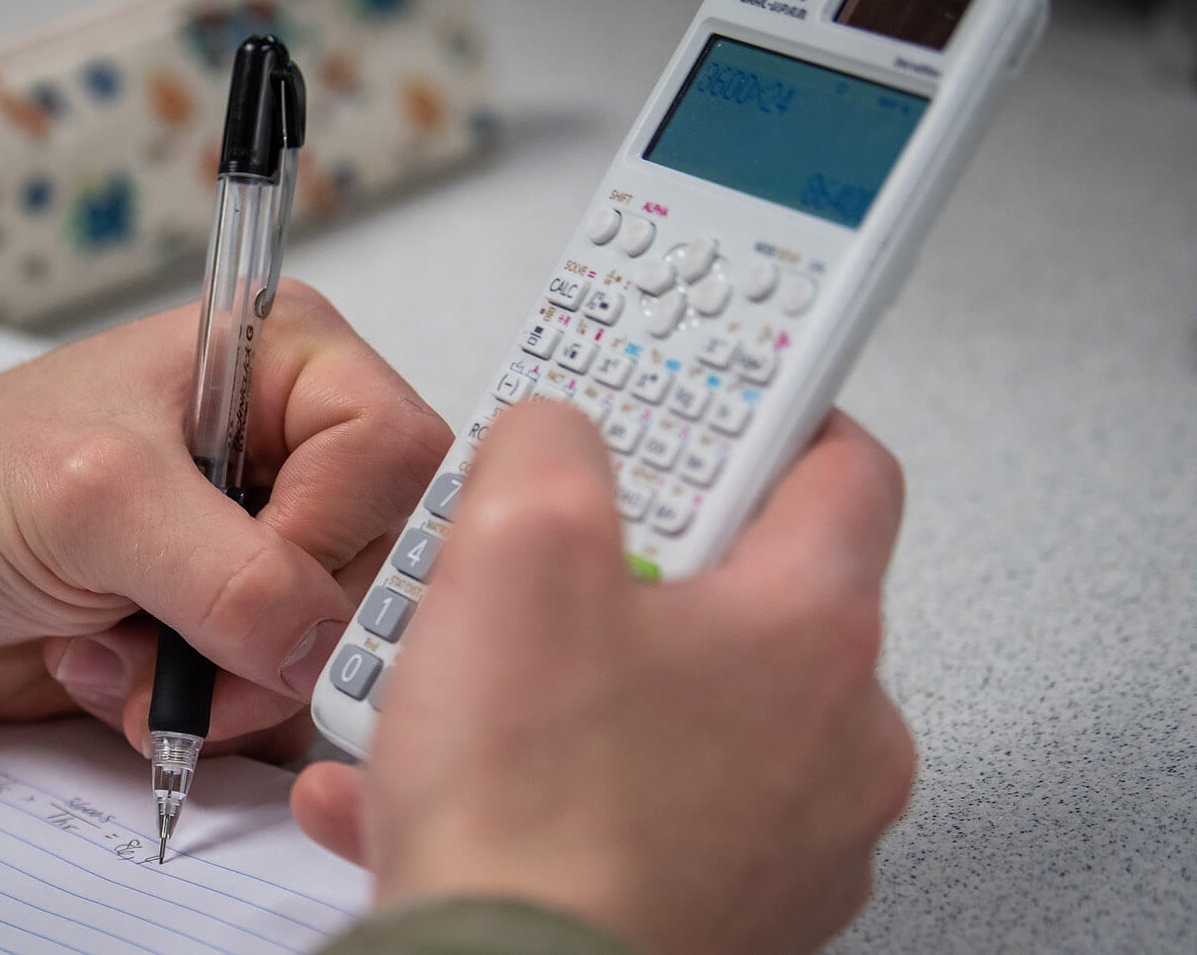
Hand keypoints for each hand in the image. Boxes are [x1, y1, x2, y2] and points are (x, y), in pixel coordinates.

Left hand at [0, 281, 450, 757]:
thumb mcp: (100, 501)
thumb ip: (226, 572)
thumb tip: (317, 645)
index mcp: (284, 361)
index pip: (393, 449)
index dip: (335, 529)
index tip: (243, 580)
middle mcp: (295, 445)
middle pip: (373, 559)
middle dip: (266, 631)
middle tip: (174, 647)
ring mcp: (269, 536)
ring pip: (328, 641)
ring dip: (222, 681)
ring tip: (120, 655)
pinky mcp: (240, 613)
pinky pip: (279, 688)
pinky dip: (205, 708)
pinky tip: (120, 674)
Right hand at [292, 403, 912, 954]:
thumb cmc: (532, 813)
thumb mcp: (516, 551)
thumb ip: (551, 445)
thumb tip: (559, 433)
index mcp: (813, 628)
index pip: (842, 461)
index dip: (762, 412)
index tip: (698, 407)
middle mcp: (833, 736)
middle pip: (749, 586)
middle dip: (636, 557)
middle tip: (552, 556)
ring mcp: (789, 832)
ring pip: (687, 700)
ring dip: (587, 673)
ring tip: (482, 679)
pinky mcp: (731, 901)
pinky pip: (651, 798)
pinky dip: (571, 772)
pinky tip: (467, 773)